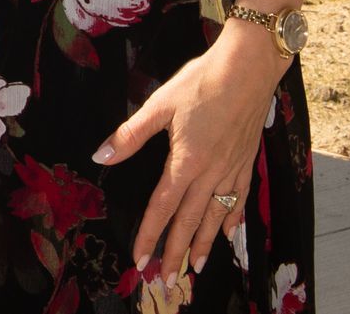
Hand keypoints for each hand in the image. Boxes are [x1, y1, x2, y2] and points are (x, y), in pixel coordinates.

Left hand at [92, 20, 288, 278]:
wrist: (247, 68)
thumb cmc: (201, 82)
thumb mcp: (160, 104)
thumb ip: (131, 134)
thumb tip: (101, 155)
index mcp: (186, 161)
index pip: (163, 207)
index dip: (149, 234)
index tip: (139, 259)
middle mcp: (211, 173)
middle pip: (190, 221)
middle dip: (176, 252)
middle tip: (166, 281)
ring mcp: (232, 170)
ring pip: (216, 217)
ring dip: (205, 245)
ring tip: (196, 269)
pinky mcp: (247, 162)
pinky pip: (239, 200)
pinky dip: (233, 220)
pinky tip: (231, 233)